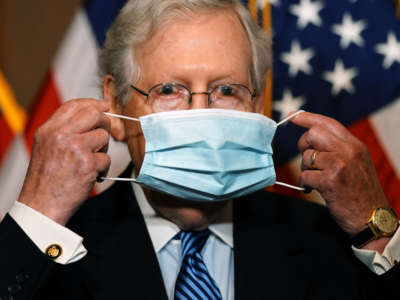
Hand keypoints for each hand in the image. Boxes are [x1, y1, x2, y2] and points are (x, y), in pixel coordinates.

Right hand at [18, 99, 110, 224]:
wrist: (41, 205)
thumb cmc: (46, 180)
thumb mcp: (46, 147)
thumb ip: (64, 131)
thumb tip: (91, 116)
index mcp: (49, 130)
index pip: (74, 105)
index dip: (92, 103)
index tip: (103, 106)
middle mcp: (60, 135)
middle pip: (94, 114)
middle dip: (105, 123)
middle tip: (103, 135)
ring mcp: (75, 148)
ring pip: (103, 136)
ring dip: (103, 150)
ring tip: (91, 162)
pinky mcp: (87, 164)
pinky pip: (107, 159)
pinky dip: (103, 169)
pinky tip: (92, 176)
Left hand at [290, 112, 387, 235]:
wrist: (372, 219)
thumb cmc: (361, 193)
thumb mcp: (357, 163)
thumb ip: (340, 149)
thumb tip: (312, 137)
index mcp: (355, 145)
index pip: (328, 123)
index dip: (308, 118)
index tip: (293, 116)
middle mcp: (349, 151)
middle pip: (313, 134)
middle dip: (303, 145)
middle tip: (307, 160)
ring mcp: (339, 165)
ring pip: (306, 156)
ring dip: (305, 169)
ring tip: (315, 180)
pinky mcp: (330, 181)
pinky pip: (305, 175)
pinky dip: (305, 184)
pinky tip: (313, 189)